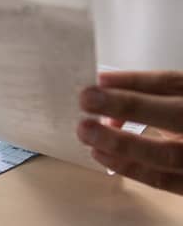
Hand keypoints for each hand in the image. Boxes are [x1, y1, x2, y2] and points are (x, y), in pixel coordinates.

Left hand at [77, 70, 182, 193]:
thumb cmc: (179, 117)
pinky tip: (101, 154)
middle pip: (174, 115)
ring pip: (166, 154)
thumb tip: (104, 90)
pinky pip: (161, 180)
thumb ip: (144, 94)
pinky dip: (128, 166)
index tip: (99, 80)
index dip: (133, 81)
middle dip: (128, 106)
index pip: (170, 83)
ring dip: (121, 143)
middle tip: (87, 100)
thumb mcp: (171, 98)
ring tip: (87, 131)